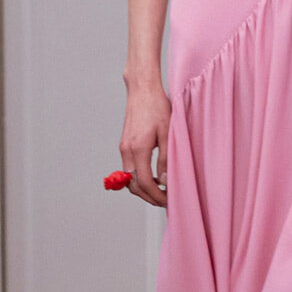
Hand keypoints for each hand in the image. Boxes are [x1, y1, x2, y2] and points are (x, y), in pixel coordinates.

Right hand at [118, 82, 170, 206]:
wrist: (142, 89)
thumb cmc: (157, 107)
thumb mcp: (168, 133)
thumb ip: (166, 159)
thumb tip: (165, 180)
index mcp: (138, 149)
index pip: (144, 183)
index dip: (156, 196)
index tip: (168, 201)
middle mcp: (127, 151)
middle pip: (133, 186)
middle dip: (149, 197)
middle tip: (166, 201)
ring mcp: (123, 148)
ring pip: (129, 179)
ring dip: (143, 189)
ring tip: (160, 191)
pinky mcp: (124, 145)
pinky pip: (129, 169)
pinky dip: (139, 178)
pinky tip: (153, 177)